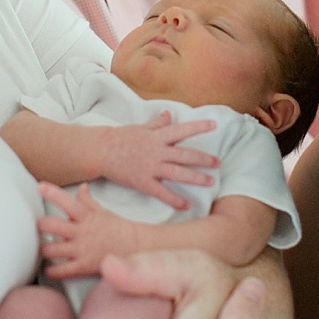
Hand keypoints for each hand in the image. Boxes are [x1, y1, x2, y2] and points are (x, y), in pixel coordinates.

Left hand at [37, 182, 142, 278]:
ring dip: (44, 250)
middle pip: (51, 225)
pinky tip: (50, 270)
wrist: (136, 248)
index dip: (52, 193)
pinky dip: (52, 271)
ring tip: (44, 249)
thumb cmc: (118, 229)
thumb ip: (87, 201)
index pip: (67, 201)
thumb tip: (81, 187)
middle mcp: (81, 232)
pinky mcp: (83, 267)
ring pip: (51, 249)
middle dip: (40, 225)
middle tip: (39, 227)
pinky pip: (61, 271)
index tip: (40, 187)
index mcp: (86, 216)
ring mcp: (81, 250)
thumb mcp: (102, 211)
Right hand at [96, 111, 217, 209]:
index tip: (214, 124)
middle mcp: (156, 151)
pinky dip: (174, 199)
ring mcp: (150, 167)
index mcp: (157, 136)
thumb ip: (157, 123)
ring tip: (210, 182)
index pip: (182, 129)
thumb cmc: (120, 138)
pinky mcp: (142, 182)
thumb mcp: (140, 128)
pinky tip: (186, 204)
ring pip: (177, 173)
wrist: (100, 151)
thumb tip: (169, 114)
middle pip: (185, 155)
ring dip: (195, 178)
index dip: (198, 126)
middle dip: (203, 159)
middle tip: (218, 163)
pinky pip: (161, 192)